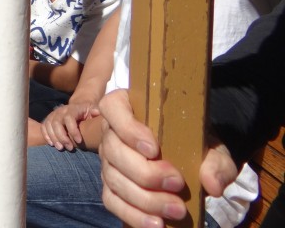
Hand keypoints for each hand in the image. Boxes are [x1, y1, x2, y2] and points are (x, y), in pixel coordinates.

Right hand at [41, 101, 99, 150]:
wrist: (78, 107)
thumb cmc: (88, 112)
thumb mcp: (94, 110)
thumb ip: (96, 111)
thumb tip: (97, 113)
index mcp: (72, 109)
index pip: (69, 118)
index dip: (73, 130)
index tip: (79, 141)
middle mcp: (61, 111)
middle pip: (56, 123)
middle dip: (62, 137)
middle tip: (70, 148)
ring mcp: (53, 115)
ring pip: (49, 125)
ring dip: (54, 138)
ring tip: (61, 148)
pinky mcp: (49, 119)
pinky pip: (43, 127)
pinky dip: (46, 135)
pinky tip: (52, 144)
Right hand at [98, 90, 239, 227]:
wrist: (191, 163)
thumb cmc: (195, 145)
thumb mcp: (211, 147)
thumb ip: (216, 162)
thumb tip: (210, 184)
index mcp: (129, 109)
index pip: (113, 108)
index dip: (127, 129)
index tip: (153, 149)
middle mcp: (112, 133)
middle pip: (113, 150)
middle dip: (144, 172)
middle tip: (177, 183)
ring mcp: (108, 161)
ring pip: (113, 178)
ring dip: (144, 198)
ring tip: (177, 210)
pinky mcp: (111, 186)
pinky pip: (112, 201)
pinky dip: (133, 215)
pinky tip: (156, 224)